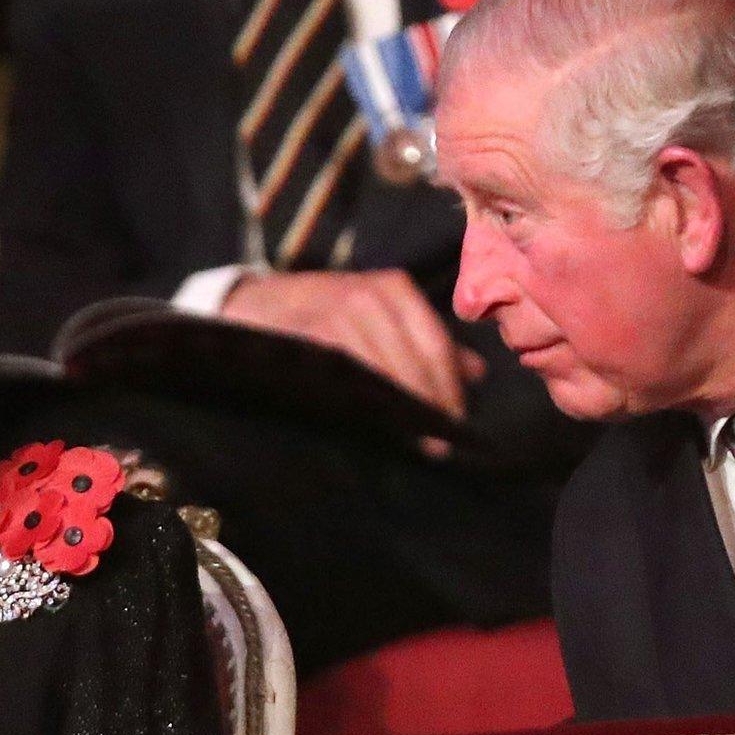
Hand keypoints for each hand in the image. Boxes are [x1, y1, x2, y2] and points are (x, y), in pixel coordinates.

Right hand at [221, 269, 486, 421]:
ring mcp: (335, 310)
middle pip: (413, 359)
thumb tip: (478, 374)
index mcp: (395, 288)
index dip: (448, 389)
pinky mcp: (306, 331)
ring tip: (410, 440)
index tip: (457, 427)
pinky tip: (369, 420)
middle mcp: (369, 294)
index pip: (435, 345)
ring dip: (398, 407)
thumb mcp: (380, 317)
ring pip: (381, 368)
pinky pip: (344, 370)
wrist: (256, 303)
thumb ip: (427, 343)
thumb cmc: (327, 315)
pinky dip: (360, 398)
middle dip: (428, 405)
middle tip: (438, 445)